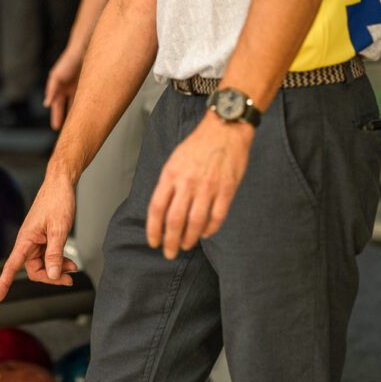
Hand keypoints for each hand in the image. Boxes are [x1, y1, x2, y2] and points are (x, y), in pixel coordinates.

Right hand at [0, 172, 77, 302]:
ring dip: (56, 268)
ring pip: (43, 263)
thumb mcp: (59, 229)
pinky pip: (48, 254)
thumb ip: (54, 253)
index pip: (11, 266)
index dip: (4, 283)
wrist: (61, 183)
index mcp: (26, 239)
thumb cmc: (57, 200)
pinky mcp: (44, 236)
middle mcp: (28, 241)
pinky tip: (69, 261)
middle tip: (69, 278)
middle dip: (50, 276)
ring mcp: (36, 239)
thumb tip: (51, 275)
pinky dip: (58, 259)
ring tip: (72, 268)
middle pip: (34, 269)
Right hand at [44, 47, 83, 129]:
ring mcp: (78, 87)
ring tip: (80, 125)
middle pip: (66, 107)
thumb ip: (51, 90)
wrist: (84, 49)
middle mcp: (68, 89)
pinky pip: (87, 99)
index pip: (56, 106)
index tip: (56, 127)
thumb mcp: (56, 76)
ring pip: (77, 104)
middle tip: (68, 131)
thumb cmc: (68, 61)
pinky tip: (91, 113)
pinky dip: (87, 106)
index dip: (56, 116)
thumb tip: (46, 104)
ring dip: (77, 113)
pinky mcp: (88, 84)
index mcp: (58, 88)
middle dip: (66, 118)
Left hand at [146, 111, 254, 259]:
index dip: (153, 229)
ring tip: (186, 245)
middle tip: (169, 253)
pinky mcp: (227, 189)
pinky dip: (210, 229)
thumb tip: (163, 210)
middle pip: (174, 220)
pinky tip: (206, 233)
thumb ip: (169, 184)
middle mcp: (188, 182)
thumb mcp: (175, 159)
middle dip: (170, 241)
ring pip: (195, 223)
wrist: (224, 129)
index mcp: (171, 173)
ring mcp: (208, 187)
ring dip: (189, 239)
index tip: (153, 242)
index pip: (157, 208)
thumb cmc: (198, 144)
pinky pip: (217, 217)